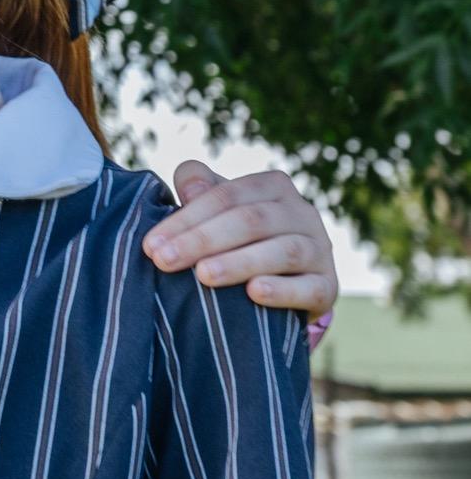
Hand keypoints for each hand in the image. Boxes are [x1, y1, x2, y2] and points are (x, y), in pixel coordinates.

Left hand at [142, 161, 337, 313]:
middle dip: (202, 240)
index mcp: (273, 187)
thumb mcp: (217, 211)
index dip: (186, 219)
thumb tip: (189, 185)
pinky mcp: (328, 286)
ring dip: (240, 263)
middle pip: (250, 220)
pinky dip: (283, 290)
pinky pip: (311, 287)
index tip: (150, 245)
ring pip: (283, 251)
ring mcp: (319, 250)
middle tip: (163, 261)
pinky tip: (254, 293)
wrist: (285, 285)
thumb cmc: (236, 239)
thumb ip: (199, 191)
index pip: (225, 197)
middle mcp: (302, 213)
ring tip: (203, 276)